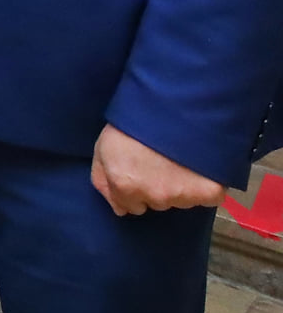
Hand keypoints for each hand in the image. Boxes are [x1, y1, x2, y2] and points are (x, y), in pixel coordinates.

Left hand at [90, 124, 224, 216]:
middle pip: (156, 203)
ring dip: (180, 186)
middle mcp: (153, 196)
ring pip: (180, 201)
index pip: (129, 207)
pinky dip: (205, 186)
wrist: (174, 103)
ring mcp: (182, 195)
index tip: (140, 173)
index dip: (134, 188)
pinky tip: (199, 167)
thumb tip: (118, 209)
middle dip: (156, 187)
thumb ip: (103, 180)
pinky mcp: (209, 192)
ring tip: (179, 159)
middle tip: (160, 161)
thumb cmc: (137, 119)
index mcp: (125, 185)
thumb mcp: (104, 145)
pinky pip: (208, 199)